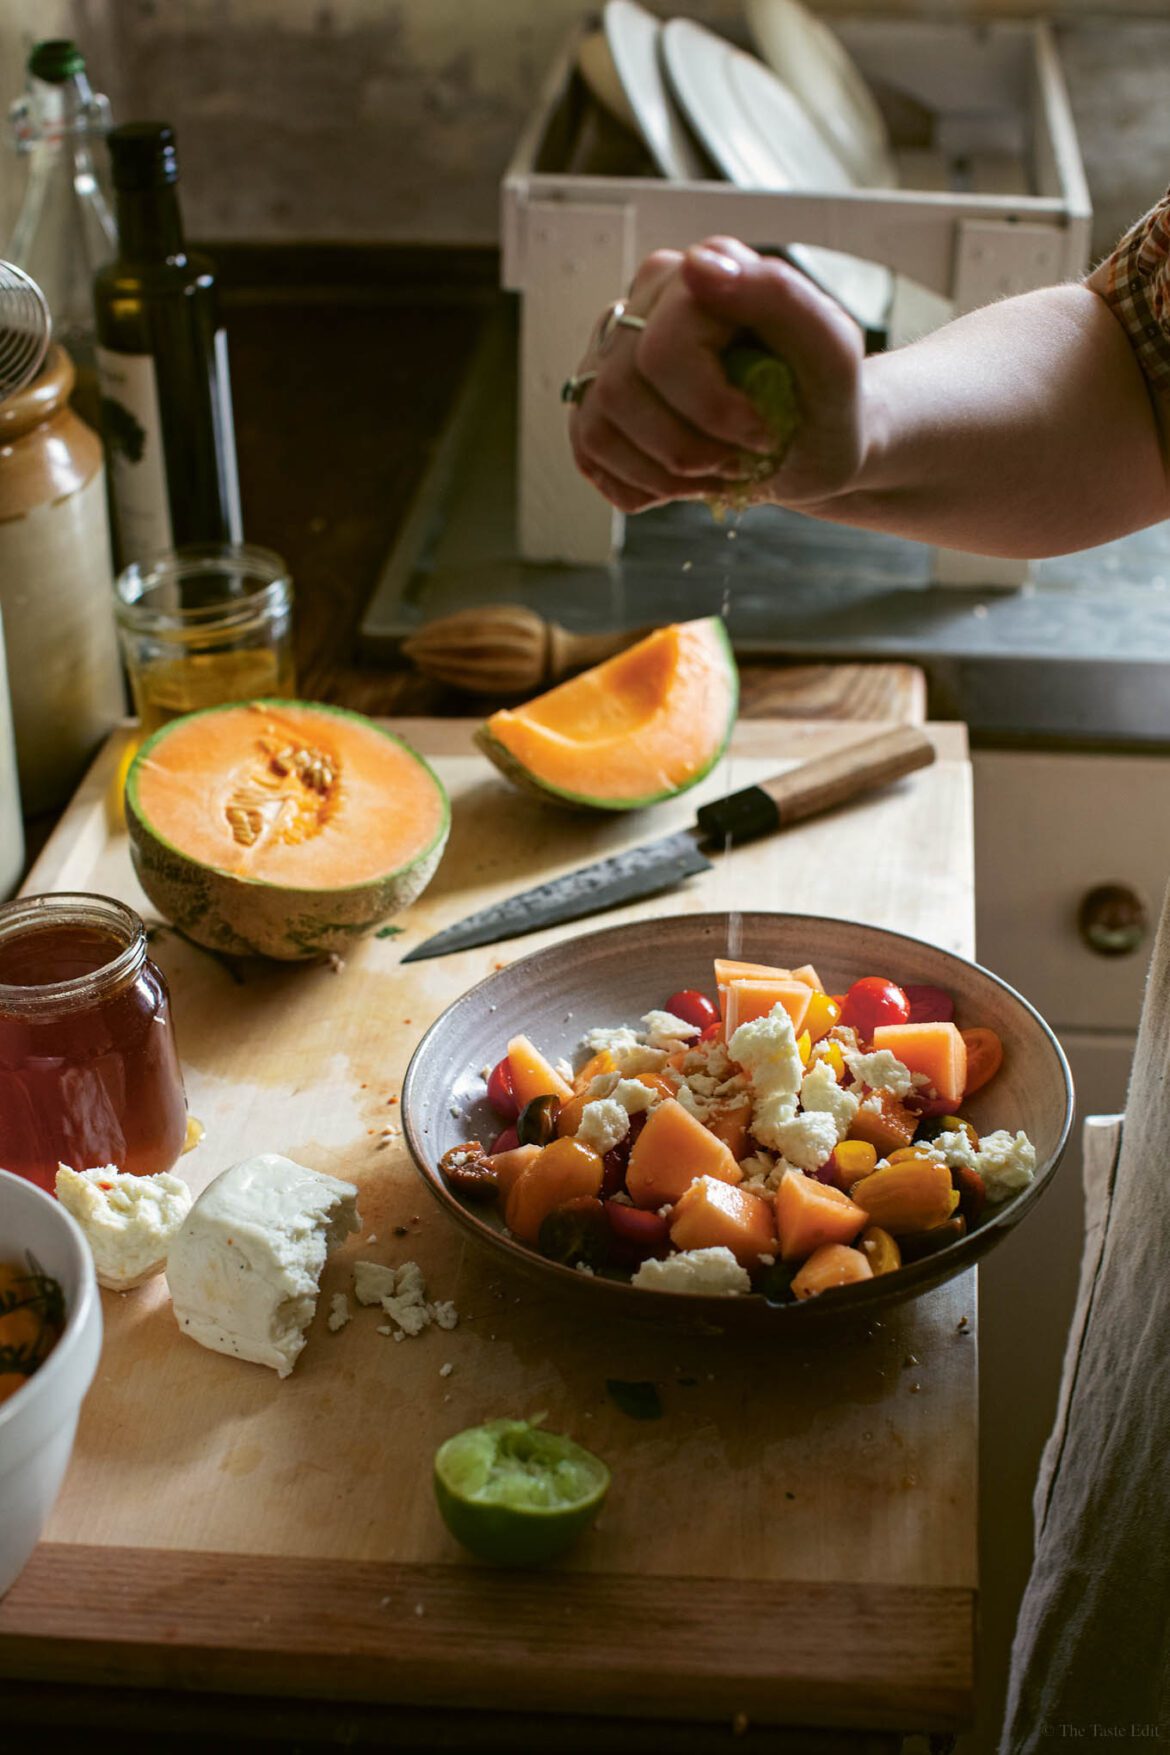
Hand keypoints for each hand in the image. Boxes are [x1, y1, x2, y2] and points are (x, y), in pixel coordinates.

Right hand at [568, 236, 868, 514]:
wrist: (813, 444)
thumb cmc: (823, 400)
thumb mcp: (831, 353)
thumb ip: (779, 296)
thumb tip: (698, 266)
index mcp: (699, 273)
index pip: (664, 351)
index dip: (711, 411)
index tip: (763, 434)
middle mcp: (645, 302)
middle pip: (622, 391)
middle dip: (686, 448)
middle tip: (738, 461)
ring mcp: (612, 351)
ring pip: (598, 426)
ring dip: (663, 474)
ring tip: (714, 472)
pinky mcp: (596, 399)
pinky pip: (588, 451)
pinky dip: (639, 485)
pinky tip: (681, 479)